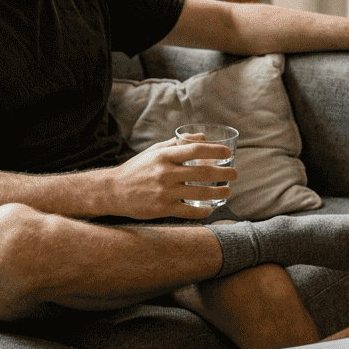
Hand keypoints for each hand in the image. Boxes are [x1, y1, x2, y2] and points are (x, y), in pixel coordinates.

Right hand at [102, 138, 237, 219]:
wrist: (113, 191)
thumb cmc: (136, 169)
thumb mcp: (154, 151)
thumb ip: (177, 143)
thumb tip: (201, 137)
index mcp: (164, 156)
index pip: (195, 150)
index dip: (215, 150)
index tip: (228, 153)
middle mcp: (165, 173)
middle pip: (202, 172)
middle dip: (223, 173)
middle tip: (235, 174)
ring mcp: (164, 192)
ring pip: (199, 192)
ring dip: (218, 192)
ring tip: (228, 191)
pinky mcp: (162, 208)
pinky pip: (188, 211)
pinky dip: (202, 210)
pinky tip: (211, 208)